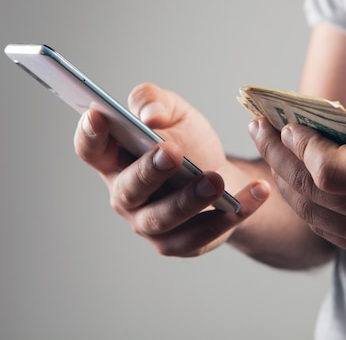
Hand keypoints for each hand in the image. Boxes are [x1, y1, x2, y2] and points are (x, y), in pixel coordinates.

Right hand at [74, 83, 268, 256]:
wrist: (221, 174)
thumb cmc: (188, 141)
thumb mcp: (174, 111)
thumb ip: (154, 101)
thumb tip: (149, 116)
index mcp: (115, 159)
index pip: (90, 149)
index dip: (89, 134)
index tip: (98, 115)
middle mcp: (125, 196)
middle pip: (128, 189)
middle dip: (149, 171)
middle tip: (173, 152)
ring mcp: (149, 224)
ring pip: (162, 219)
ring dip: (188, 200)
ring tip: (215, 179)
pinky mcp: (181, 244)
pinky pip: (204, 234)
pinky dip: (231, 214)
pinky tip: (255, 193)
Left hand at [249, 112, 345, 284]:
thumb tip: (337, 124)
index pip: (330, 168)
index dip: (302, 144)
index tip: (290, 122)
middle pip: (309, 186)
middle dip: (278, 151)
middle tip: (259, 124)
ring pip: (309, 210)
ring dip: (282, 175)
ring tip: (268, 146)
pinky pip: (323, 227)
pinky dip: (301, 200)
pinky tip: (290, 178)